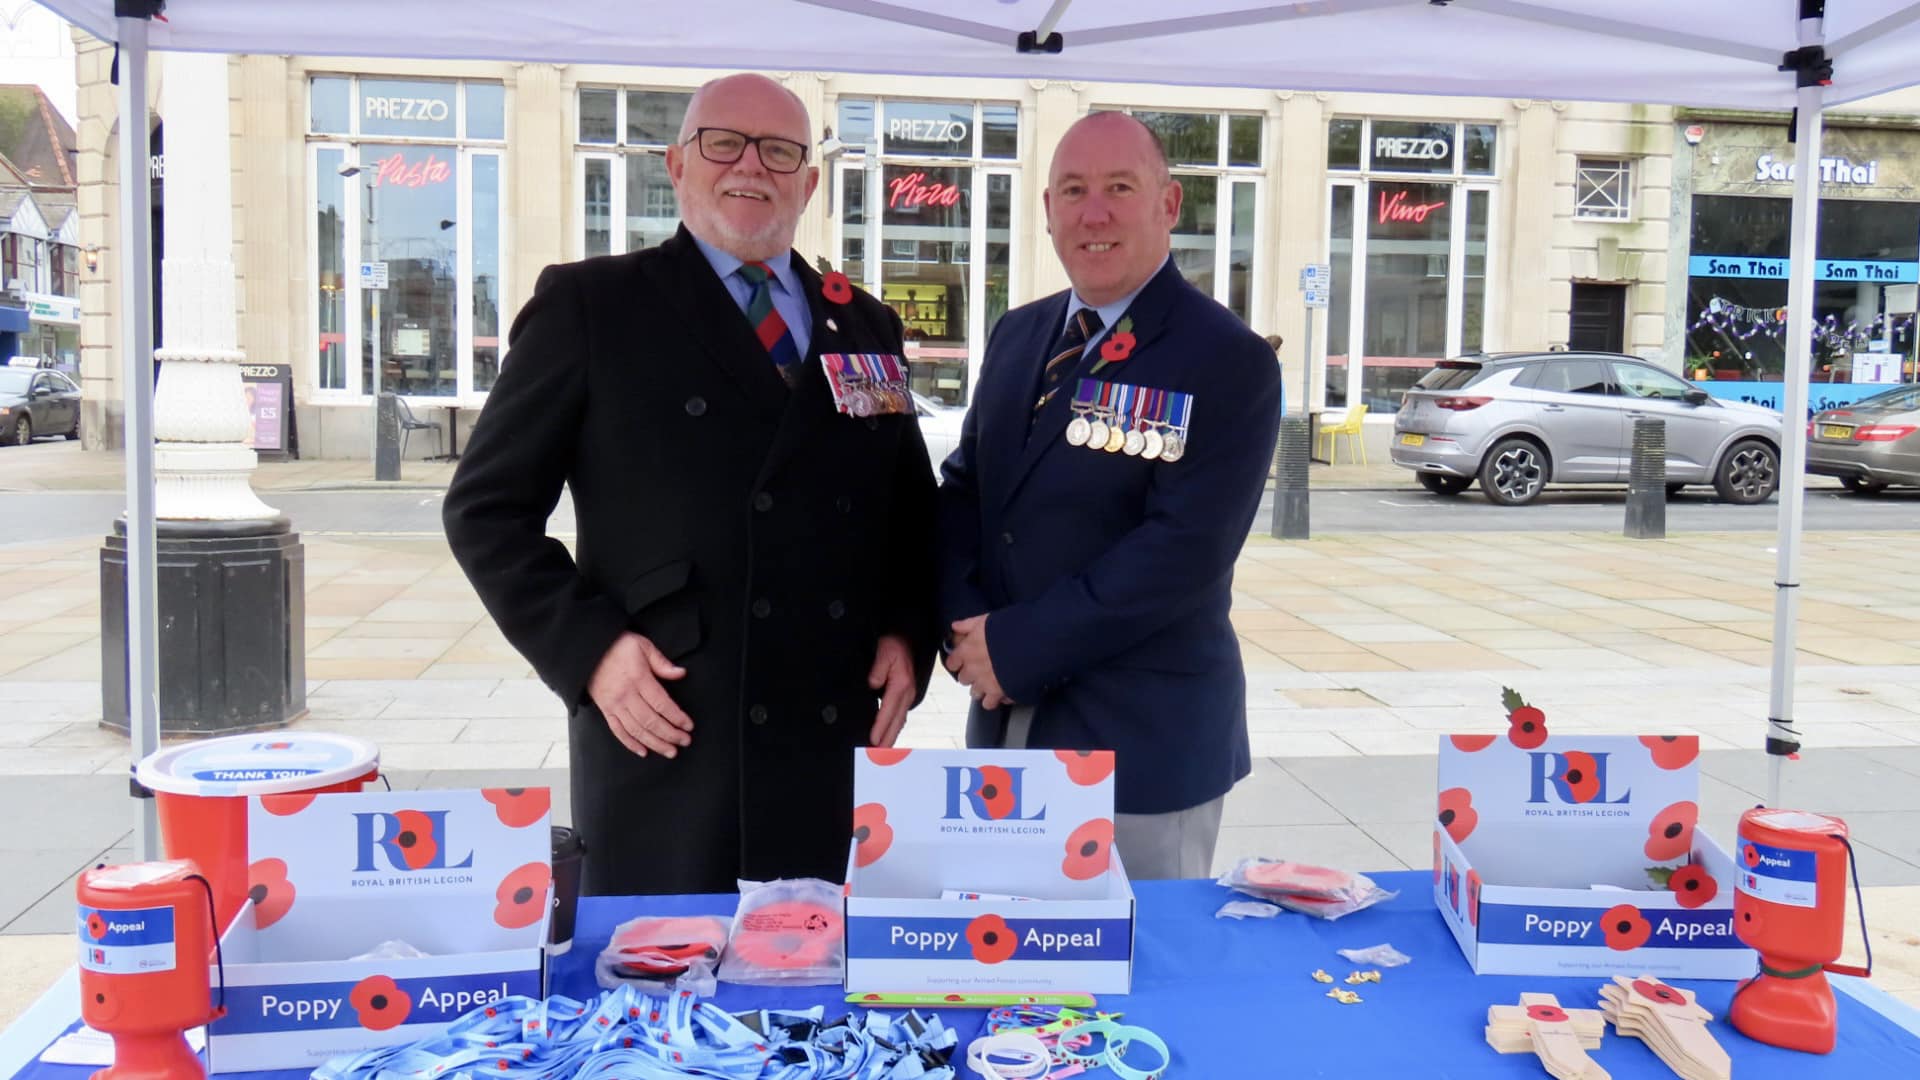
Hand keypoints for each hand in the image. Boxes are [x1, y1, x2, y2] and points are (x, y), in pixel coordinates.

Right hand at [587, 632, 691, 758]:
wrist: (588, 650)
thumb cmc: (618, 646)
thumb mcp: (643, 646)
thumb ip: (662, 662)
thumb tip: (681, 673)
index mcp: (638, 678)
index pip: (661, 703)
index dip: (677, 717)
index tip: (688, 725)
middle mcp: (626, 695)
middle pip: (651, 721)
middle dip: (670, 734)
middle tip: (685, 741)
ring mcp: (614, 704)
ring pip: (636, 730)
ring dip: (655, 743)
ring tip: (670, 751)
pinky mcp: (605, 710)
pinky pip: (618, 731)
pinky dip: (630, 743)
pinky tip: (643, 751)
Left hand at [867, 634, 914, 747]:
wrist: (906, 639)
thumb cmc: (893, 646)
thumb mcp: (884, 652)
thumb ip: (878, 669)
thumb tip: (873, 685)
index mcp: (901, 684)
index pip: (888, 710)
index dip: (881, 726)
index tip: (873, 740)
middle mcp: (907, 693)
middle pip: (896, 721)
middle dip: (887, 739)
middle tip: (878, 756)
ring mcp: (908, 695)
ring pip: (900, 721)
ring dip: (891, 736)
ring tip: (882, 751)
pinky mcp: (906, 695)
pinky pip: (900, 715)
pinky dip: (895, 727)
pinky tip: (889, 735)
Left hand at [945, 614, 1010, 709]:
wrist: (1030, 645)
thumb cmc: (1008, 631)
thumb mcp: (986, 620)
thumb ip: (968, 625)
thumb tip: (955, 626)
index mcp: (967, 651)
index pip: (952, 663)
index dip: (958, 662)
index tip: (963, 660)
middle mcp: (972, 670)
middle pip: (963, 679)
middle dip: (971, 675)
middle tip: (982, 669)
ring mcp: (984, 683)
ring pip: (975, 693)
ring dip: (982, 688)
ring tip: (993, 681)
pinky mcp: (998, 694)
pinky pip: (990, 703)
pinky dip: (995, 698)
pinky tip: (1002, 691)